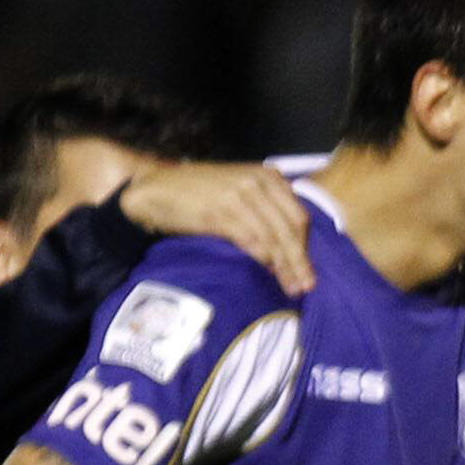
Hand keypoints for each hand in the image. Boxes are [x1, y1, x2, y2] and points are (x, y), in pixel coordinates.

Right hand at [119, 160, 316, 290]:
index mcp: (267, 177)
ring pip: (273, 238)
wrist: (155, 188)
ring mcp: (238, 195)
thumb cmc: (199, 194)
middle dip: (300, 261)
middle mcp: (257, 182)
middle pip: (290, 229)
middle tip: (306, 287)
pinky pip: (251, 239)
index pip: (299, 217)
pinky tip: (267, 273)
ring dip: (284, 267)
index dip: (306, 247)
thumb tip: (289, 249)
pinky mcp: (220, 210)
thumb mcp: (240, 192)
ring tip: (290, 287)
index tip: (309, 271)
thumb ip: (266, 211)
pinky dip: (262, 258)